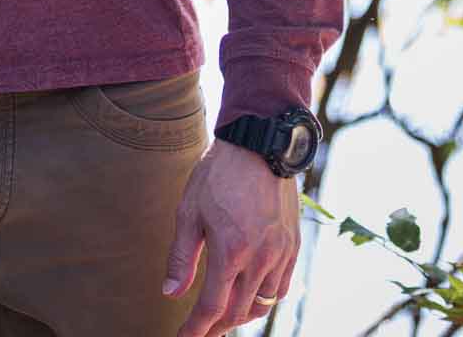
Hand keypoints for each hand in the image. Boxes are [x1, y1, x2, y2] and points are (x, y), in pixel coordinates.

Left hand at [163, 140, 299, 334]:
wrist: (259, 143)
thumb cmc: (218, 174)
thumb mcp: (189, 211)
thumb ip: (181, 257)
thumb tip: (170, 293)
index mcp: (231, 252)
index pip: (213, 307)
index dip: (197, 329)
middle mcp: (260, 259)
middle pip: (239, 312)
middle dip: (217, 326)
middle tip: (200, 328)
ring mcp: (281, 254)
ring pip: (263, 303)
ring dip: (242, 315)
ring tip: (224, 314)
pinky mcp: (292, 245)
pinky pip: (281, 286)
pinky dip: (265, 297)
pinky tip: (251, 293)